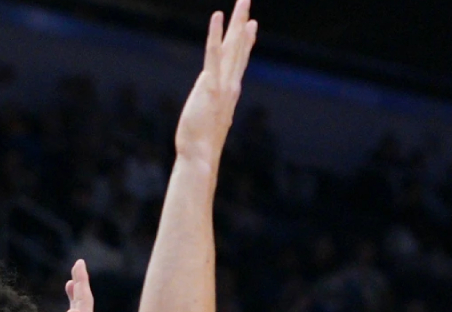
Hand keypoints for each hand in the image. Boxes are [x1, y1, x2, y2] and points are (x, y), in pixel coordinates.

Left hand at [175, 0, 257, 164]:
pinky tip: (217, 17)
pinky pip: (213, 53)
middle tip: (247, 2)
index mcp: (230, 93)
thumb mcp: (210, 124)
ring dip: (237, 21)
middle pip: (239, 48)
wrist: (201, 155)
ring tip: (242, 1)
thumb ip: (214, 114)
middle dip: (243, 24)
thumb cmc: (201, 146)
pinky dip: (216, 34)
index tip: (251, 26)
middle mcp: (230, 85)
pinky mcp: (210, 84)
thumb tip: (219, 114)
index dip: (246, 43)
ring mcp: (222, 83)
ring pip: (232, 46)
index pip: (239, 63)